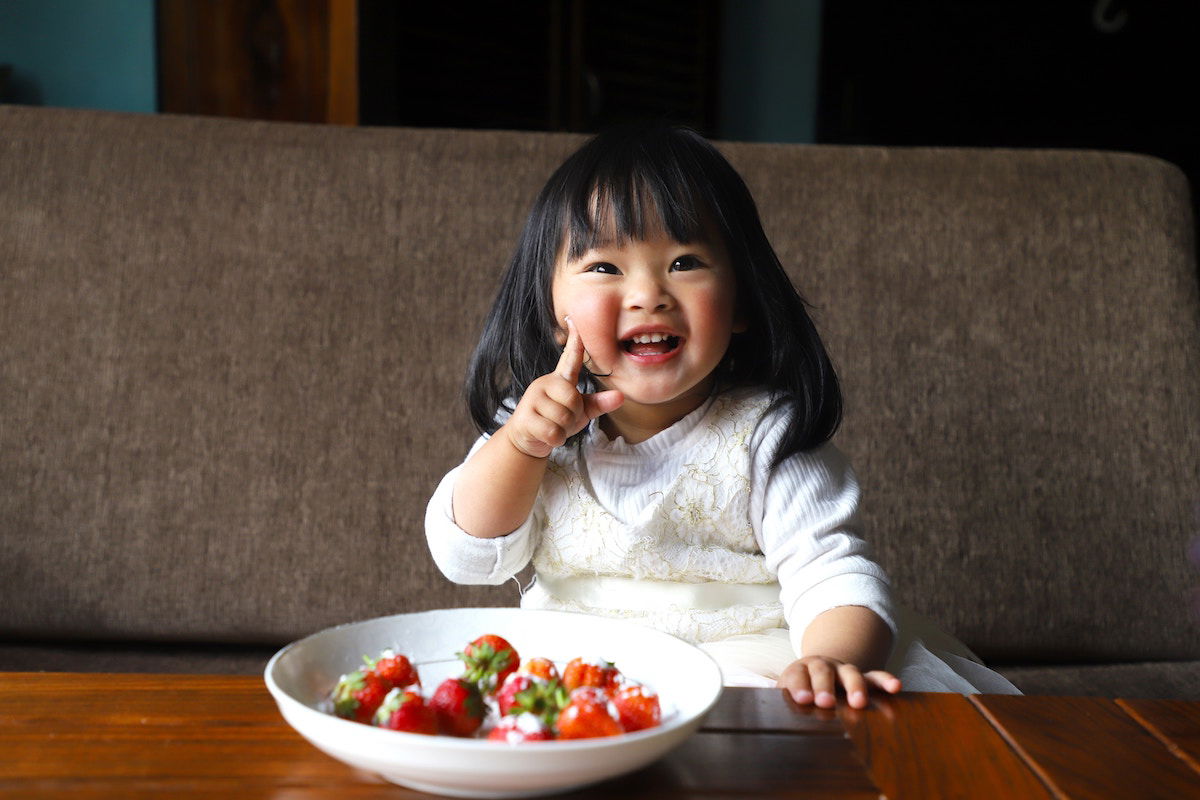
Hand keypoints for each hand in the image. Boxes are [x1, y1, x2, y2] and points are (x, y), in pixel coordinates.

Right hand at [502, 317, 622, 458]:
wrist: (527, 440)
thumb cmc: (556, 421)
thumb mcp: (580, 412)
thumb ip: (599, 403)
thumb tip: (621, 396)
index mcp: (560, 380)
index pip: (569, 358)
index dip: (574, 341)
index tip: (573, 319)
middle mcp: (545, 383)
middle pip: (573, 399)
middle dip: (573, 416)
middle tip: (562, 419)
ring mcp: (532, 399)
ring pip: (563, 417)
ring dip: (563, 429)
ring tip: (553, 426)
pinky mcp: (524, 417)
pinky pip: (552, 431)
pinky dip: (555, 439)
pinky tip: (546, 436)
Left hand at [778, 656, 900, 709]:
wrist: (820, 669)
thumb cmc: (800, 687)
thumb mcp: (784, 691)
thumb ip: (771, 696)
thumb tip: (741, 694)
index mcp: (800, 670)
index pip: (797, 675)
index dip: (799, 687)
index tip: (802, 700)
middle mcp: (822, 667)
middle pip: (822, 672)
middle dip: (824, 686)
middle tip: (825, 702)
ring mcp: (843, 670)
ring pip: (850, 673)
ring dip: (855, 686)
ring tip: (859, 702)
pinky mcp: (863, 677)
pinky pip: (875, 677)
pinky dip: (885, 680)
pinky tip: (895, 687)